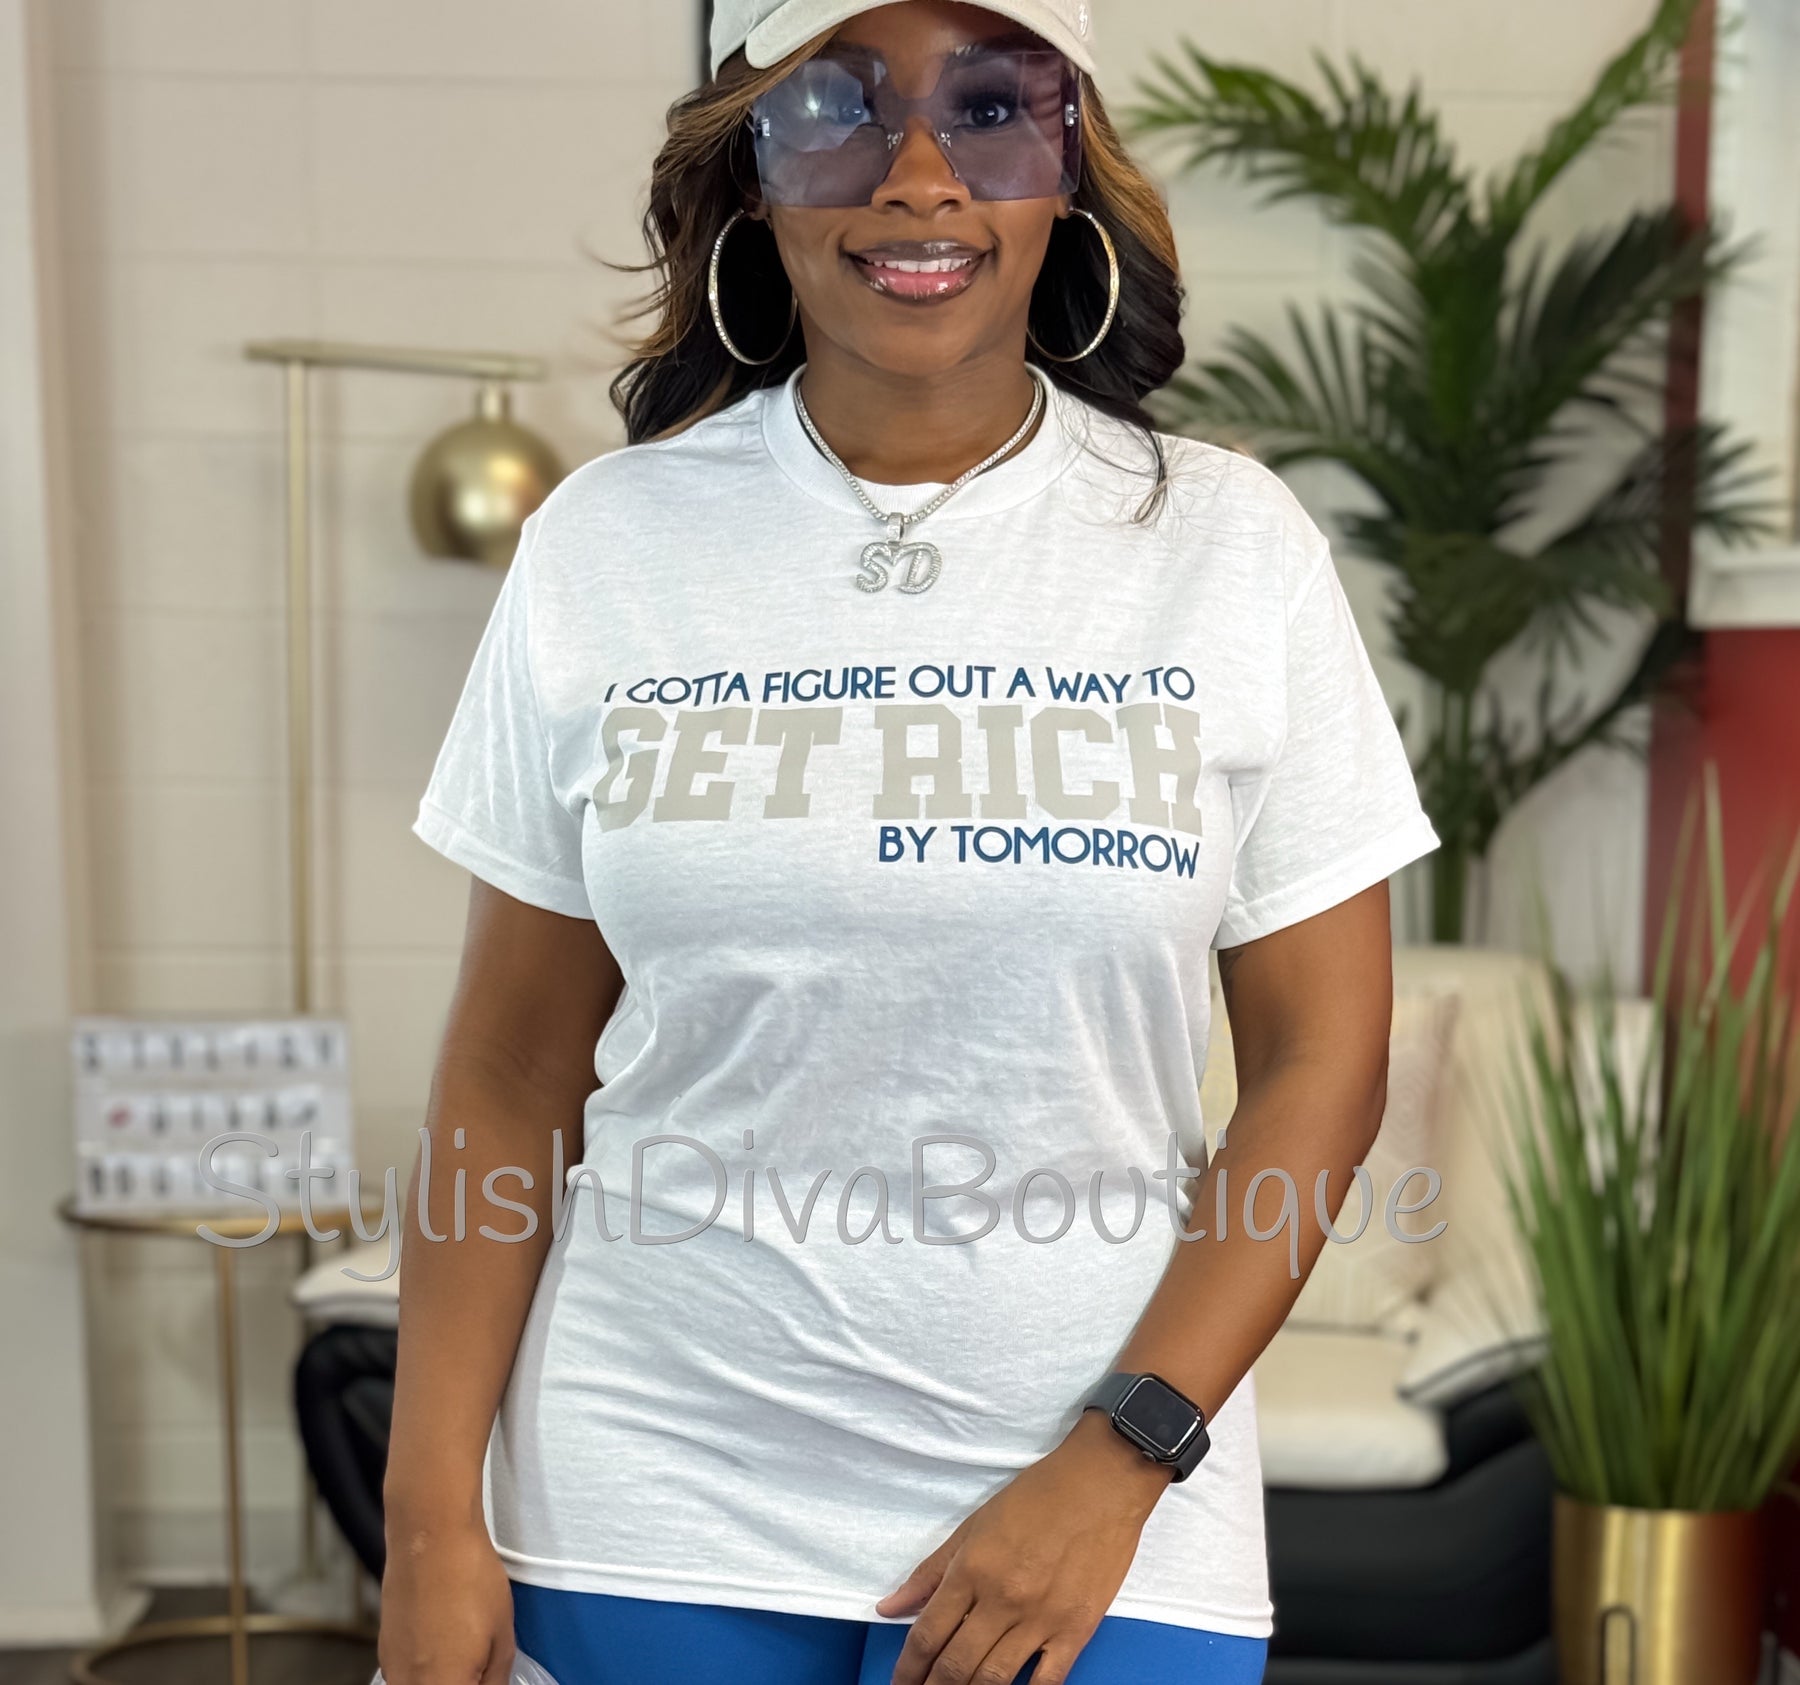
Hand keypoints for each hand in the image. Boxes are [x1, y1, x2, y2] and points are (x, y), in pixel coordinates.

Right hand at [378, 1506, 515, 1684]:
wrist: (431, 1537)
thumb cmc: (472, 1580)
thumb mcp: (503, 1634)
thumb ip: (495, 1678)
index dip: (479, 1683)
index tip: (486, 1673)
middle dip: (460, 1681)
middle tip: (477, 1661)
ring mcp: (391, 1670)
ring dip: (440, 1679)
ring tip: (462, 1650)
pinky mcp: (383, 1651)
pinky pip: (405, 1676)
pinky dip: (423, 1672)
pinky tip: (441, 1644)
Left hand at [876, 1410, 1172, 1684]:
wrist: (1101, 1483)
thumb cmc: (1036, 1497)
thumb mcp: (973, 1525)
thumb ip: (930, 1572)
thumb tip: (888, 1607)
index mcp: (972, 1570)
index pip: (927, 1635)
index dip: (907, 1669)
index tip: (899, 1683)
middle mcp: (1002, 1600)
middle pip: (956, 1665)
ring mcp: (1041, 1619)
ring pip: (995, 1679)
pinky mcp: (1077, 1630)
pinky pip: (1047, 1681)